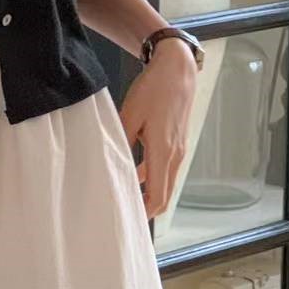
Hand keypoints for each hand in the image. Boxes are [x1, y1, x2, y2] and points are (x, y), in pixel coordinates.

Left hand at [117, 39, 198, 218]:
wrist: (176, 69)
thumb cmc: (153, 90)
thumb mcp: (129, 115)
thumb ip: (120, 142)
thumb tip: (110, 164)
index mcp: (163, 152)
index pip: (157, 195)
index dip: (144, 212)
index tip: (127, 219)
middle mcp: (175, 155)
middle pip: (164, 196)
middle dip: (147, 209)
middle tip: (125, 215)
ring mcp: (178, 150)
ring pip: (165, 183)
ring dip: (149, 193)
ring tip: (125, 196)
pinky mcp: (177, 143)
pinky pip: (165, 169)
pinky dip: (152, 178)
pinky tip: (132, 173)